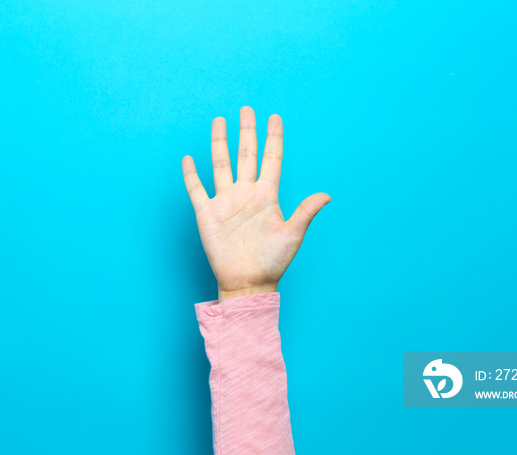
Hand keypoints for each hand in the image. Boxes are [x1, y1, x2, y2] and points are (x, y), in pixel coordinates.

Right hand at [182, 106, 329, 302]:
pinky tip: (189, 158)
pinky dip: (191, 174)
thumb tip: (327, 194)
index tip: (275, 117)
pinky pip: (197, 190)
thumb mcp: (292, 235)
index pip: (271, 160)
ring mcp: (225, 202)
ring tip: (219, 121)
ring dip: (219, 143)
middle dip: (246, 131)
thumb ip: (306, 212)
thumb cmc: (272, 262)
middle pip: (246, 155)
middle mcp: (246, 194)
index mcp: (267, 196)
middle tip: (246, 109)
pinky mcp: (207, 214)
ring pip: (221, 164)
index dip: (273, 138)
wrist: (247, 282)